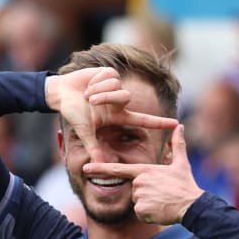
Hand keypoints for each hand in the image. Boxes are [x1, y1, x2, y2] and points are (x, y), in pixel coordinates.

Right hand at [47, 67, 176, 162]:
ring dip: (99, 89)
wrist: (62, 94)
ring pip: (117, 85)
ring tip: (87, 94)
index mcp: (117, 116)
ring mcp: (116, 87)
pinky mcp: (109, 74)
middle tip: (91, 101)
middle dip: (106, 98)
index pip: (143, 120)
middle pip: (125, 97)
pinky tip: (88, 83)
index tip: (176, 124)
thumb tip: (99, 164)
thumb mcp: (84, 132)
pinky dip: (96, 80)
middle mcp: (119, 102)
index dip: (159, 122)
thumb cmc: (73, 113)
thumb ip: (94, 147)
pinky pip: (110, 75)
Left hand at [82, 124, 202, 224]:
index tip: (85, 168)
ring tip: (161, 201)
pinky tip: (159, 210)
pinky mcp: (140, 210)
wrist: (191, 205)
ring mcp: (139, 196)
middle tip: (161, 194)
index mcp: (144, 170)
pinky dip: (149, 214)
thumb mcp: (181, 163)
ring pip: (137, 202)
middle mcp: (139, 182)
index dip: (100, 168)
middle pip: (133, 189)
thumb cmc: (185, 185)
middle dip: (145, 194)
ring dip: (148, 204)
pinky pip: (140, 213)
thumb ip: (177, 145)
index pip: (118, 169)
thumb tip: (180, 126)